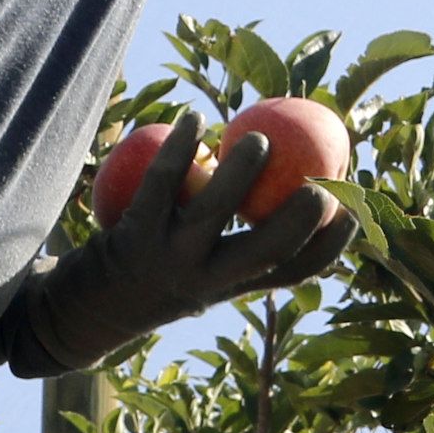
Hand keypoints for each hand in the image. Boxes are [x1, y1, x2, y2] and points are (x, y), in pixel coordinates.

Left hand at [7, 113, 356, 375]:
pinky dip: (180, 147)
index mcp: (230, 288)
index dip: (332, 244)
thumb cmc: (151, 275)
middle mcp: (206, 282)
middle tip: (323, 180)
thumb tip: (281, 180)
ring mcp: (169, 260)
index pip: (295, 271)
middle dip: (302, 220)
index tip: (353, 208)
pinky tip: (193, 120)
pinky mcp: (133, 237)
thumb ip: (235, 238)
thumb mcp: (197, 270)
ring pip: (214, 213)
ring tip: (257, 138)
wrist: (80, 312)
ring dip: (241, 173)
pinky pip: (162, 184)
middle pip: (267, 251)